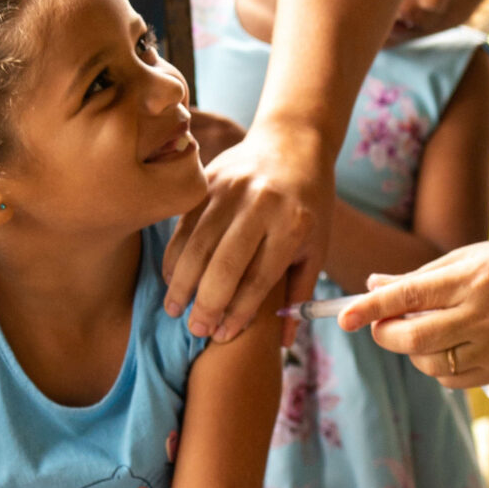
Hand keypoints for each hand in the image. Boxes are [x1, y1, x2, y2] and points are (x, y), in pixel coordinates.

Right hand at [162, 116, 333, 341]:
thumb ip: (299, 293)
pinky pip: (184, 224)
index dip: (239, 312)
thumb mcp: (316, 246)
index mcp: (292, 224)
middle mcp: (260, 204)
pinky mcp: (207, 179)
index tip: (224, 336)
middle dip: (206, 303)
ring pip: (196, 245)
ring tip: (175, 309)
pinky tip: (172, 278)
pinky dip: (174, 254)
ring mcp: (230, 189)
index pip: (259, 278)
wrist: (293, 143)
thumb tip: (283, 343)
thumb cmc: (309, 204)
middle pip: (224, 264)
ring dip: (182, 282)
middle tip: (196, 330)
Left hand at [337, 239, 488, 385]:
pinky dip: (437, 366)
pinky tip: (448, 346)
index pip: (410, 296)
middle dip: (387, 335)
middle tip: (381, 326)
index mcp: (472, 278)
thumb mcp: (466, 258)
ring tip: (425, 330)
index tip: (344, 318)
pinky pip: (451, 379)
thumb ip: (419, 277)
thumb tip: (372, 287)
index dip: (372, 308)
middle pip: (415, 338)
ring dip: (413, 351)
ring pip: (430, 363)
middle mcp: (484, 314)